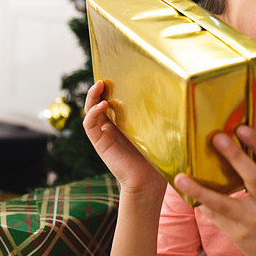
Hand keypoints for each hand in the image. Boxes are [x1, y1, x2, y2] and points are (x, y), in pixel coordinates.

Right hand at [83, 81, 166, 199]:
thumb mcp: (157, 131)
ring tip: (99, 85)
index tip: (117, 74)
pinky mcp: (99, 142)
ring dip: (92, 96)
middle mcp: (111, 125)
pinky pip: (89, 125)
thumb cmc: (156, 157)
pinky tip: (102, 106)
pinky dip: (92, 113)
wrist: (148, 181)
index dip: (112, 87)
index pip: (113, 98)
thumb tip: (166, 95)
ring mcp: (103, 133)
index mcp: (124, 120)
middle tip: (105, 77)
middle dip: (99, 88)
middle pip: (99, 101)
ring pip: (90, 110)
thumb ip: (155, 116)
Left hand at [174, 126, 255, 255]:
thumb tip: (241, 141)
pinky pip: (217, 216)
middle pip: (252, 176)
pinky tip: (186, 193)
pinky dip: (202, 204)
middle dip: (234, 156)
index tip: (242, 127)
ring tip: (181, 177)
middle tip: (216, 137)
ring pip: (225, 203)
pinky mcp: (240, 234)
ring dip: (201, 190)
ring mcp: (253, 219)